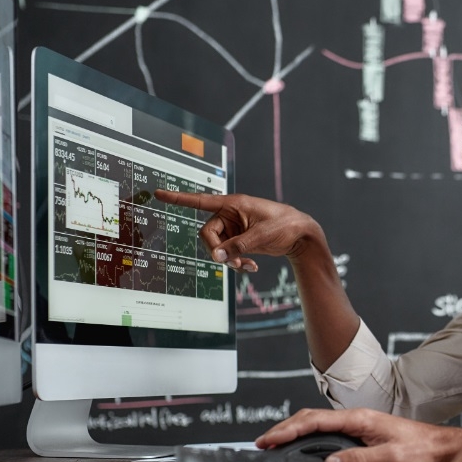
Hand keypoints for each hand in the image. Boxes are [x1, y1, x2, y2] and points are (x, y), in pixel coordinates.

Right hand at [153, 190, 317, 270]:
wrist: (301, 235)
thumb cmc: (285, 225)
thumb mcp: (261, 236)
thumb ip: (238, 246)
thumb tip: (218, 257)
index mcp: (233, 204)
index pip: (201, 201)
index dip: (179, 199)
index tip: (159, 193)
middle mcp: (230, 215)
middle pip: (207, 234)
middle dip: (217, 251)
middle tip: (231, 263)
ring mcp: (234, 229)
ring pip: (217, 247)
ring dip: (228, 260)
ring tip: (246, 267)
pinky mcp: (240, 240)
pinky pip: (228, 253)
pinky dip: (236, 262)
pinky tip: (251, 268)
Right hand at [256, 408, 461, 461]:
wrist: (440, 445)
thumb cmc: (420, 447)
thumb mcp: (391, 456)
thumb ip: (360, 460)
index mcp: (359, 418)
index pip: (316, 420)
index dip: (290, 429)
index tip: (271, 438)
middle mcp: (356, 417)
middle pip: (311, 417)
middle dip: (284, 428)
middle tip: (262, 442)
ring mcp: (357, 423)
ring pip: (317, 422)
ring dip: (293, 430)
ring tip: (274, 442)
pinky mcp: (360, 431)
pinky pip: (326, 429)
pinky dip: (307, 434)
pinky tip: (300, 442)